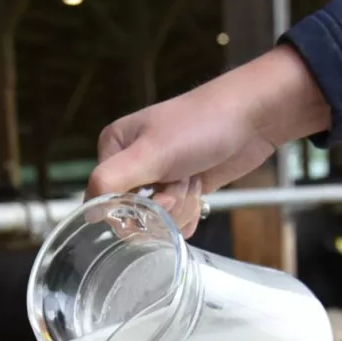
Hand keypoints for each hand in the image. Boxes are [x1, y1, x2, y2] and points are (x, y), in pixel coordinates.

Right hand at [86, 45, 330, 236]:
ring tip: (193, 179)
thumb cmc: (202, 125)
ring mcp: (158, 178)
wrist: (254, 118)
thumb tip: (88, 214)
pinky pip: (175, 222)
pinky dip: (190, 214)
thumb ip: (112, 180)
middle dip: (163, 207)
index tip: (159, 192)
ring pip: (157, 221)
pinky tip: (200, 192)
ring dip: (181, 207)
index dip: (133, 208)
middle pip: (133, 215)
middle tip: (182, 180)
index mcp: (115, 148)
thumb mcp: (151, 152)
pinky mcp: (181, 190)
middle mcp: (133, 163)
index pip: (105, 200)